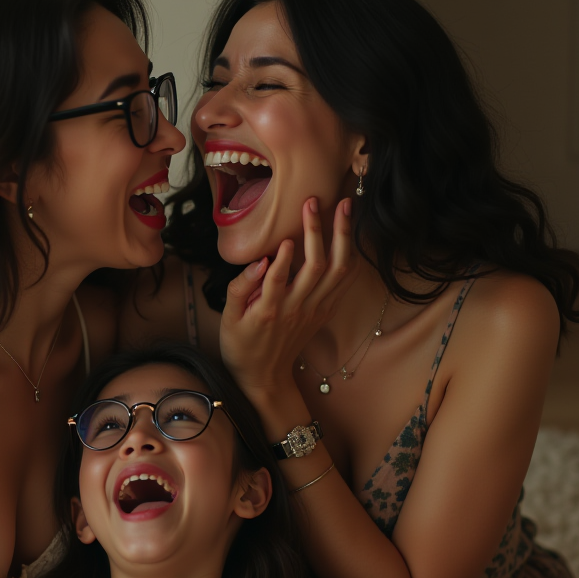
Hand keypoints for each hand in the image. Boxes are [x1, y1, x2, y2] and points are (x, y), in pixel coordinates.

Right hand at [220, 197, 356, 396]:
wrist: (265, 375)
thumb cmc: (242, 345)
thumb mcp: (228, 319)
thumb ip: (240, 288)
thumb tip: (259, 262)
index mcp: (268, 310)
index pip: (279, 279)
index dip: (284, 257)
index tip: (285, 235)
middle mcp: (296, 309)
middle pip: (317, 267)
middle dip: (318, 231)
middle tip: (315, 201)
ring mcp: (314, 310)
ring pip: (337, 271)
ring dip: (343, 237)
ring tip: (345, 207)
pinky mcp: (324, 311)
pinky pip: (344, 281)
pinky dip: (350, 255)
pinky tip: (350, 234)